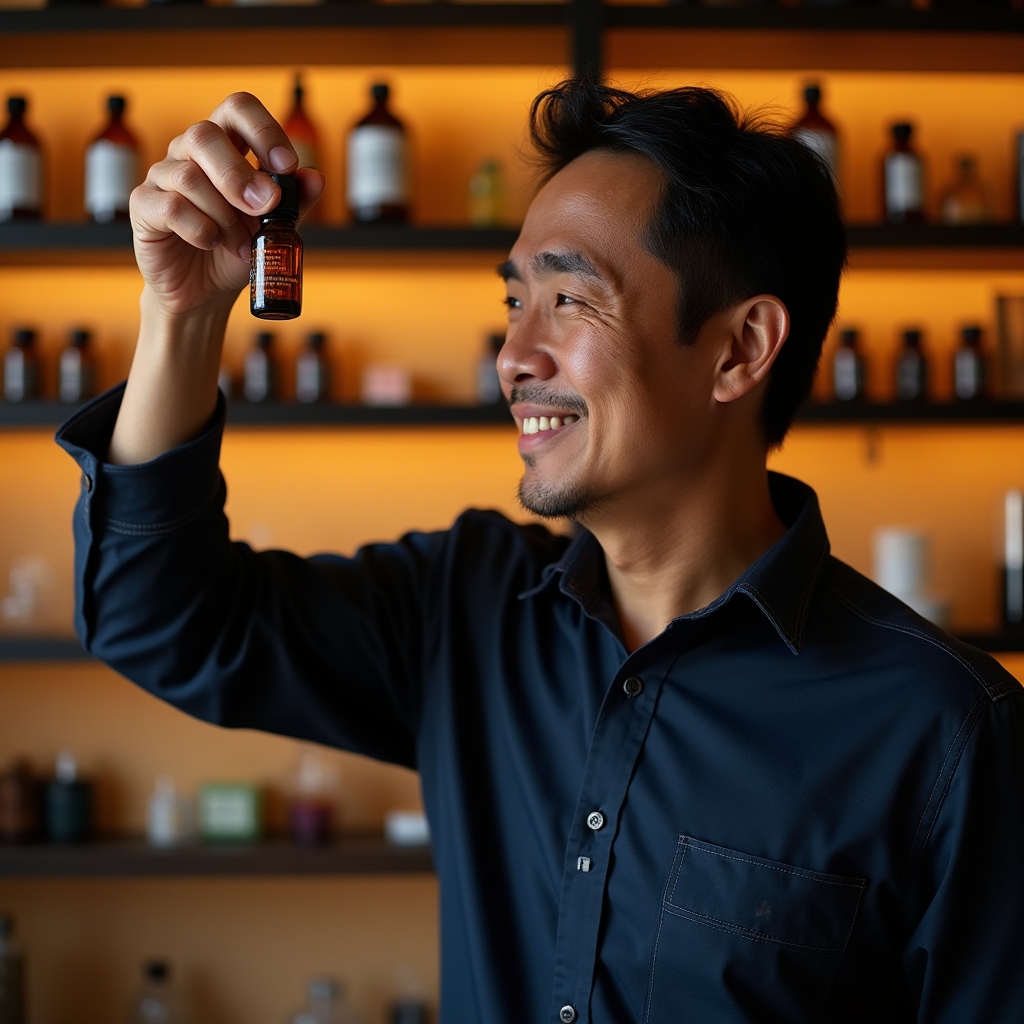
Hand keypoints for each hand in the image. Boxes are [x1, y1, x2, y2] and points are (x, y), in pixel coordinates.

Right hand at [130, 92, 325, 317]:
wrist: (204, 290)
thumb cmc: (236, 249)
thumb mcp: (274, 227)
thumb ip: (295, 202)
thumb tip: (316, 178)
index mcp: (225, 146)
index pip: (237, 108)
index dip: (264, 130)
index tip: (286, 166)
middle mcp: (188, 153)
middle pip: (204, 134)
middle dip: (240, 176)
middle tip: (265, 208)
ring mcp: (162, 177)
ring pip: (189, 177)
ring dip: (225, 216)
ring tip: (241, 245)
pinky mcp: (144, 207)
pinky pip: (171, 207)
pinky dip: (200, 229)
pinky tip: (212, 243)